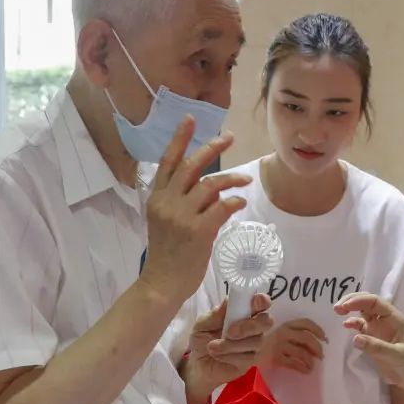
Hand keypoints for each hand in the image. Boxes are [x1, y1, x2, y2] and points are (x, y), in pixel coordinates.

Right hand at [142, 117, 249, 301]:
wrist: (161, 284)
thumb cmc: (167, 254)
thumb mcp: (165, 221)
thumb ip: (182, 201)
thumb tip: (210, 189)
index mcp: (157, 198)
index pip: (168, 162)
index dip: (180, 139)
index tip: (191, 119)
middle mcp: (167, 203)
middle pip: (192, 166)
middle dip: (212, 148)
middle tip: (229, 137)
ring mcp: (182, 217)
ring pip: (210, 185)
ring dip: (232, 178)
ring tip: (246, 178)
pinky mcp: (198, 232)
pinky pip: (222, 207)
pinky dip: (234, 201)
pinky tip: (240, 202)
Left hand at [183, 293, 272, 403]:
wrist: (198, 364)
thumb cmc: (203, 339)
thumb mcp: (202, 324)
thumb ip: (215, 314)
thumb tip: (228, 300)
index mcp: (243, 312)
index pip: (261, 303)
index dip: (262, 301)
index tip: (256, 302)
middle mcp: (253, 327)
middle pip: (266, 321)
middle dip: (250, 326)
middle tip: (230, 332)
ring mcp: (253, 345)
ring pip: (255, 341)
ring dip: (231, 345)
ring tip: (212, 347)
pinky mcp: (250, 361)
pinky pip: (246, 357)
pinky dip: (228, 356)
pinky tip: (217, 356)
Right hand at [259, 319, 327, 373]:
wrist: (245, 351)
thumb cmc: (266, 343)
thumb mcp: (279, 333)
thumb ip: (293, 334)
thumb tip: (317, 341)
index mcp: (286, 324)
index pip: (306, 322)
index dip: (318, 329)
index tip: (325, 338)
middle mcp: (283, 332)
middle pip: (306, 338)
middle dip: (317, 347)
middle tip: (321, 356)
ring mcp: (278, 345)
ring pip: (301, 352)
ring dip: (310, 360)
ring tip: (312, 365)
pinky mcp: (275, 358)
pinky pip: (294, 363)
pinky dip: (303, 367)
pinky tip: (306, 371)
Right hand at [334, 293, 403, 392]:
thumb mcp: (398, 355)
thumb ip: (377, 347)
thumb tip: (355, 338)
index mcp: (394, 318)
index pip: (375, 303)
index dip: (359, 301)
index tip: (345, 306)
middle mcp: (384, 320)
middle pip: (366, 303)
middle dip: (352, 301)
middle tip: (337, 307)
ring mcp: (378, 330)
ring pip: (362, 313)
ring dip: (350, 310)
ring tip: (337, 311)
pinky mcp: (373, 340)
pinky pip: (360, 329)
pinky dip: (352, 324)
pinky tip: (346, 326)